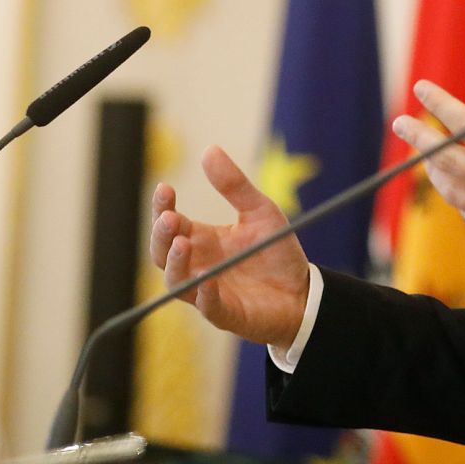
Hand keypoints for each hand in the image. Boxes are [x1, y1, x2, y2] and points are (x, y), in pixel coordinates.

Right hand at [148, 145, 310, 348]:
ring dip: (176, 263)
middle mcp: (197, 266)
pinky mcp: (226, 314)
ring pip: (177, 282)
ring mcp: (207, 292)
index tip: (165, 187)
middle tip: (169, 217)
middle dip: (161, 235)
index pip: (171, 224)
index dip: (163, 207)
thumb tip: (209, 149)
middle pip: (162, 253)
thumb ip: (234, 185)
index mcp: (202, 240)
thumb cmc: (275, 251)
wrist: (303, 290)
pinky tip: (208, 281)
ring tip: (183, 243)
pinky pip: (209, 308)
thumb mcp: (260, 211)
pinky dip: (205, 295)